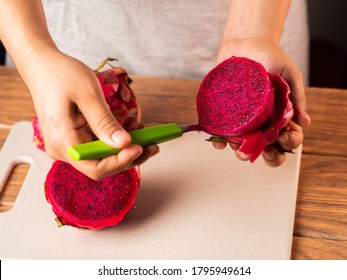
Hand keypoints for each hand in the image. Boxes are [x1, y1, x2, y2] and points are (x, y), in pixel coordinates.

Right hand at [26, 51, 158, 178]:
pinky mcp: (72, 138)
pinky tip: (128, 125)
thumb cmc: (61, 74)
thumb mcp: (88, 95)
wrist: (42, 65)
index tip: (141, 147)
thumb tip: (124, 143)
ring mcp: (66, 145)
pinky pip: (96, 145)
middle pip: (101, 165)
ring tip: (140, 126)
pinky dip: (114, 138)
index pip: (96, 167)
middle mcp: (62, 149)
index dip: (122, 162)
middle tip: (151, 142)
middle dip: (128, 155)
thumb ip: (105, 122)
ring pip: (101, 156)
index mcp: (63, 141)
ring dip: (124, 146)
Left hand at [215, 37, 310, 165]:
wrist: (246, 42)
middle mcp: (261, 122)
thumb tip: (304, 122)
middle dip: (268, 156)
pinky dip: (219, 141)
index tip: (285, 136)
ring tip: (239, 149)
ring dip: (241, 152)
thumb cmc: (271, 57)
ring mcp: (242, 120)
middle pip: (266, 148)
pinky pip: (221, 132)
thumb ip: (296, 97)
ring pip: (243, 145)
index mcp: (279, 116)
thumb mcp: (289, 75)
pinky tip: (219, 142)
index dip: (289, 143)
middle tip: (264, 152)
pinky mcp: (224, 114)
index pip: (288, 138)